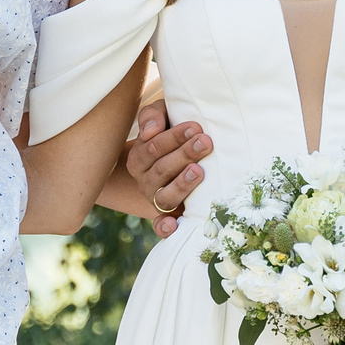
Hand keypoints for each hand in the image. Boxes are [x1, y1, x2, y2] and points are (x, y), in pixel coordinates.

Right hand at [125, 100, 209, 236]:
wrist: (174, 158)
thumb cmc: (170, 132)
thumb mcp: (161, 117)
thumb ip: (153, 116)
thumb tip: (150, 131)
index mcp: (139, 157)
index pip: (154, 146)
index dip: (175, 137)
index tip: (196, 127)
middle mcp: (145, 180)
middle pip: (162, 169)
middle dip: (185, 154)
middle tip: (205, 142)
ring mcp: (156, 199)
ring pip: (165, 195)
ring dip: (182, 184)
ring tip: (199, 171)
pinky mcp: (167, 215)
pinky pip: (160, 226)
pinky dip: (164, 228)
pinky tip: (172, 226)